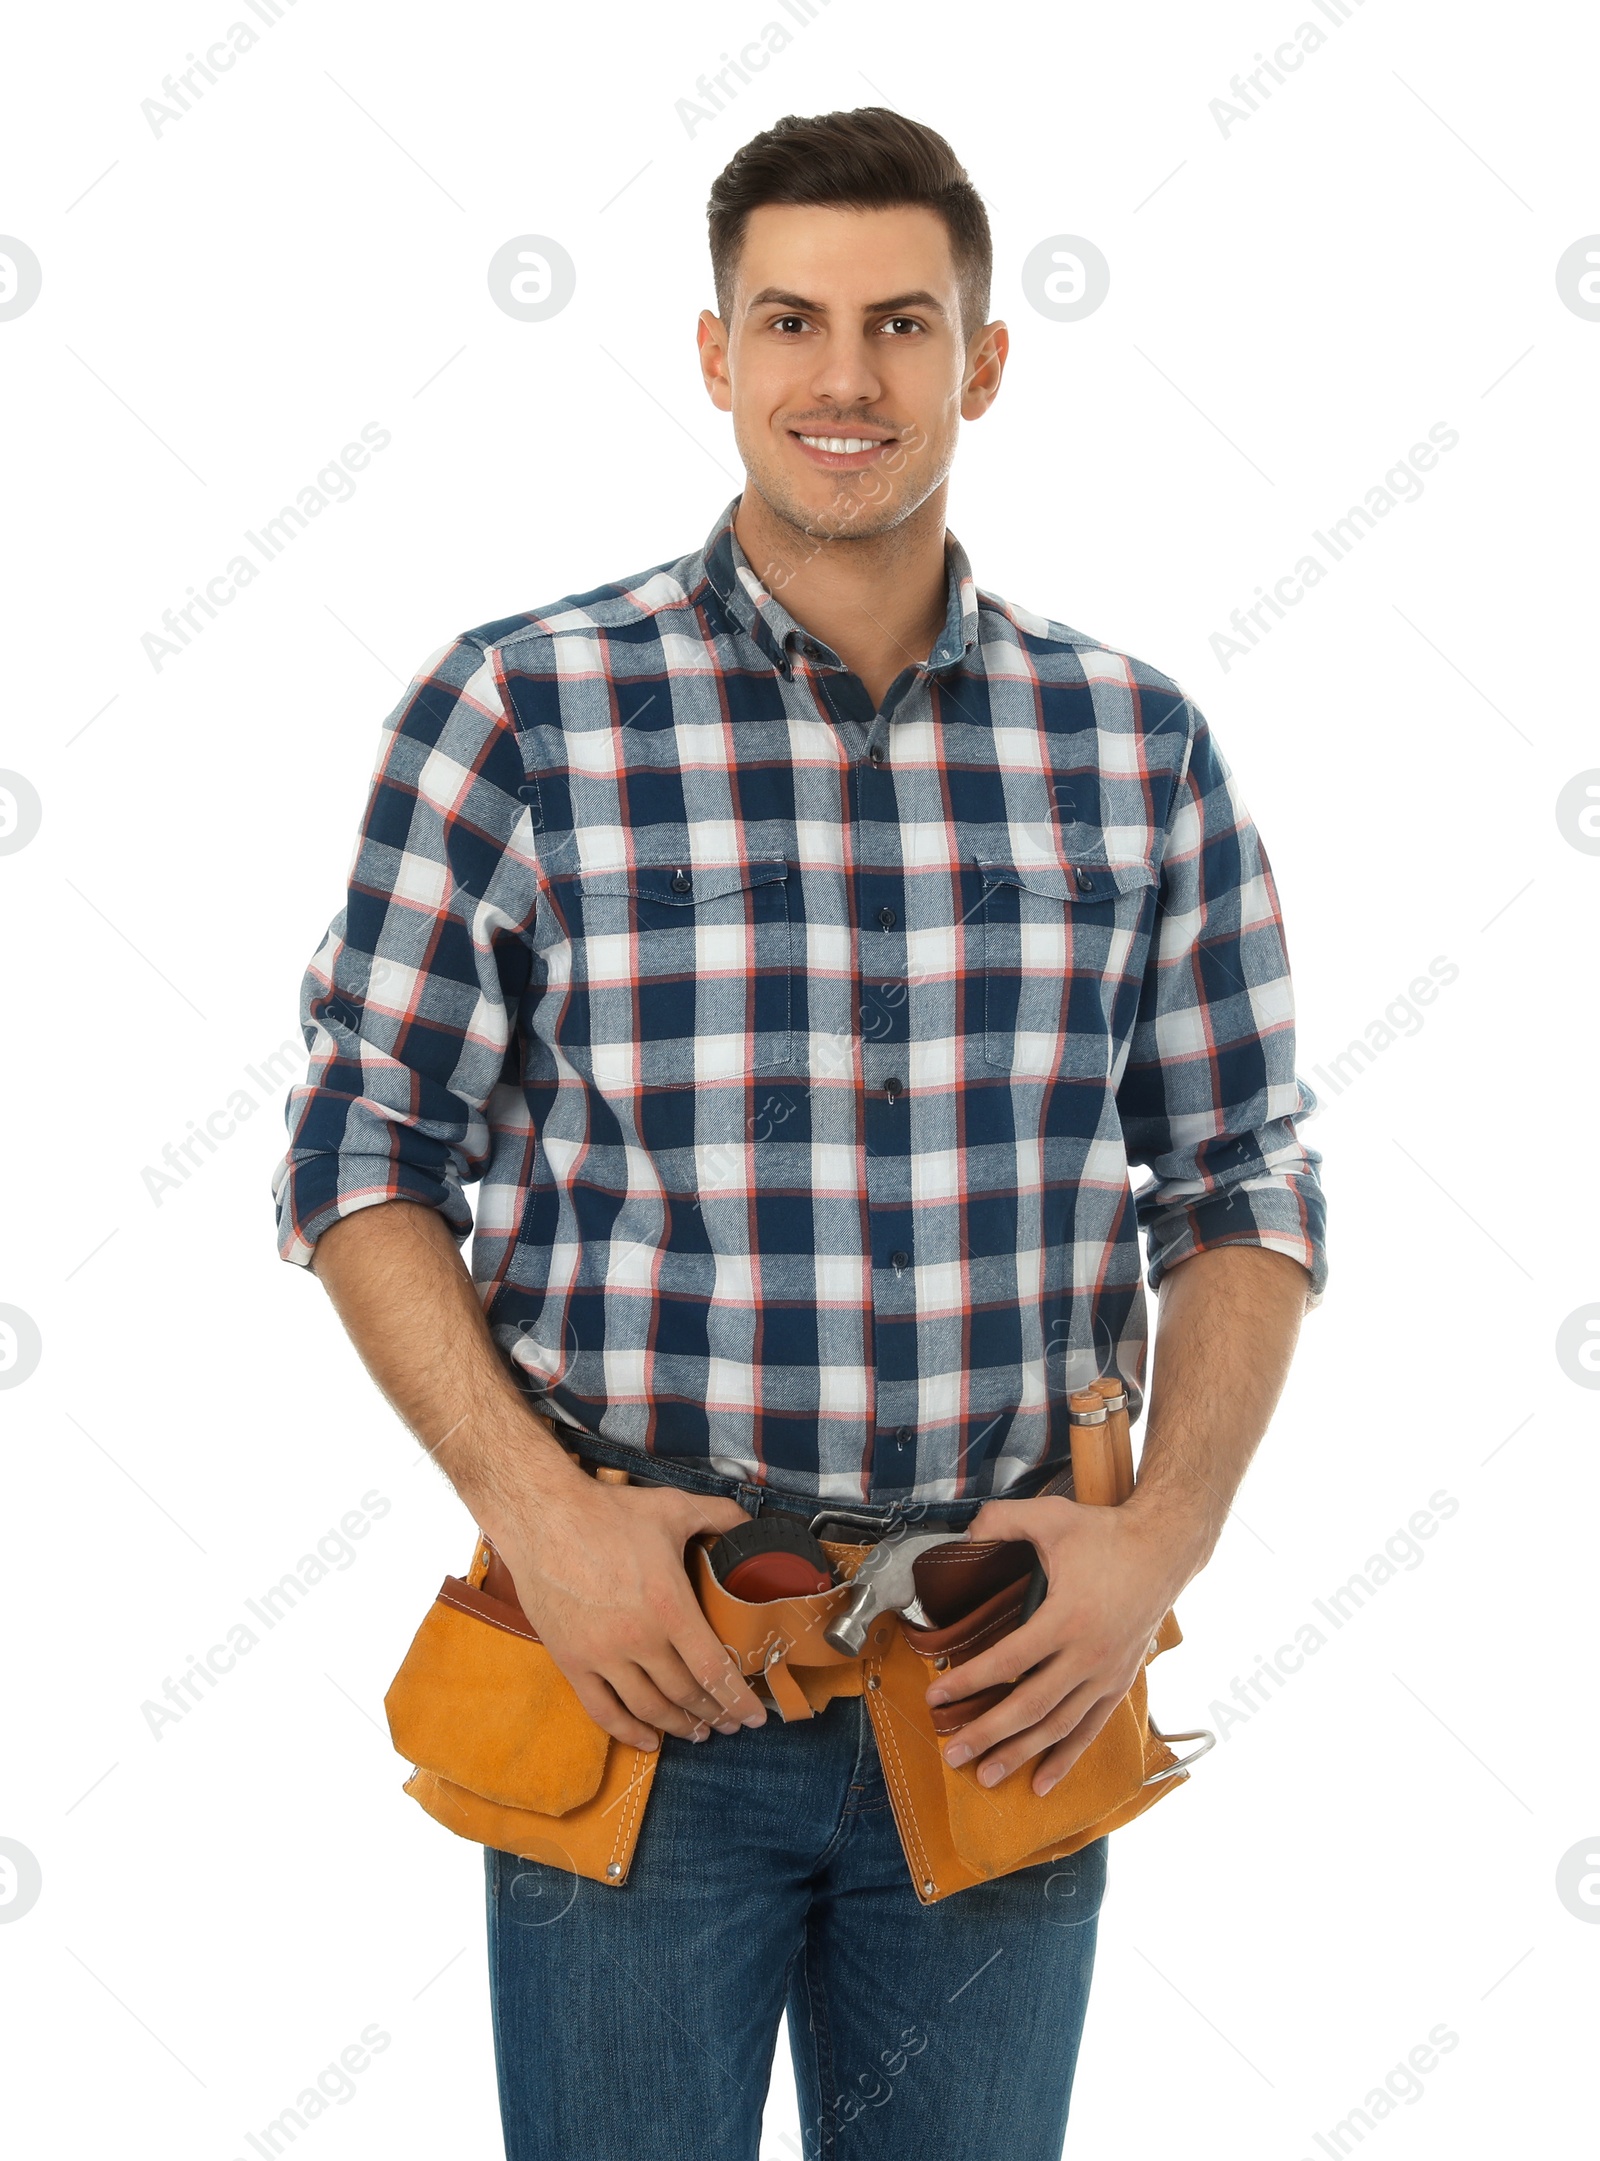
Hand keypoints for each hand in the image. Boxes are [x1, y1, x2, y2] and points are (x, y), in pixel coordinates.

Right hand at [492, 1475, 768, 1749]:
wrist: (543, 1517)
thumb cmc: (610, 1512)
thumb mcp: (674, 1506)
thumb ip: (721, 1517)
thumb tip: (752, 1524)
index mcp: (669, 1606)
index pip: (713, 1669)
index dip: (738, 1698)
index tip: (755, 1716)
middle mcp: (639, 1639)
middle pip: (685, 1694)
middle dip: (713, 1713)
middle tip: (729, 1722)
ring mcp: (602, 1655)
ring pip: (648, 1708)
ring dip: (678, 1726)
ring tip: (697, 1732)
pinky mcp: (571, 1662)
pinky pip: (602, 1711)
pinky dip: (629, 1732)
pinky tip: (649, 1740)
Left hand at [924, 1497, 1183, 1796]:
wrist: (1165, 1549)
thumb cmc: (1106, 1533)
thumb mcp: (1051, 1517)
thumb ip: (1002, 1520)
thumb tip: (965, 1534)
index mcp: (1068, 1617)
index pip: (1008, 1661)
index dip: (970, 1681)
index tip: (936, 1696)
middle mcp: (1088, 1654)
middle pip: (1030, 1705)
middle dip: (988, 1733)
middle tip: (953, 1754)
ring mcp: (1106, 1673)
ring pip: (1058, 1725)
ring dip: (1021, 1754)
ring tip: (987, 1777)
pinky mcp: (1119, 1682)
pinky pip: (1089, 1728)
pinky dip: (1066, 1758)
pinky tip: (1042, 1783)